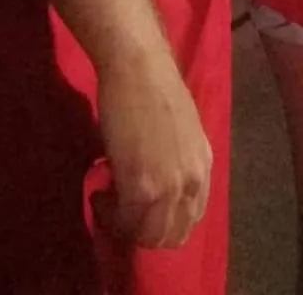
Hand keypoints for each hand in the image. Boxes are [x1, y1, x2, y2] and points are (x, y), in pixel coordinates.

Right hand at [96, 36, 212, 248]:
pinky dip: (108, 214)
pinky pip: (125, 222)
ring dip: (125, 226)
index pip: (189, 219)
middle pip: (171, 236)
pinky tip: (98, 190)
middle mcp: (192, 182)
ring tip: (107, 199)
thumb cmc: (154, 87)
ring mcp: (169, 189)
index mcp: (204, 167)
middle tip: (119, 209)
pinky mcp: (141, 188)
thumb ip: (174, 162)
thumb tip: (152, 183)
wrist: (139, 66)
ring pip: (149, 236)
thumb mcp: (180, 131)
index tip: (138, 208)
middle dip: (143, 230)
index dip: (161, 221)